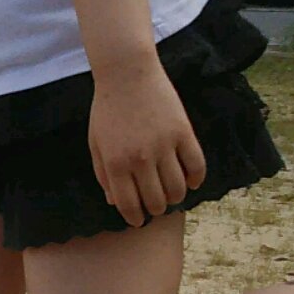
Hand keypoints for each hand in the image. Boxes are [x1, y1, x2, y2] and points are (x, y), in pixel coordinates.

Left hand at [88, 60, 206, 227]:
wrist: (127, 73)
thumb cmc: (107, 109)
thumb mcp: (96, 143)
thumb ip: (103, 174)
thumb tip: (114, 202)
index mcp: (115, 163)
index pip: (128, 205)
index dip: (135, 218)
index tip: (139, 220)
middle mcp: (140, 159)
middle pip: (156, 201)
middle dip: (156, 210)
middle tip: (156, 206)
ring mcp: (164, 146)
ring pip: (177, 189)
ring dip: (175, 198)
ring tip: (171, 195)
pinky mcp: (183, 132)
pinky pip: (196, 166)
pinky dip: (196, 179)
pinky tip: (191, 182)